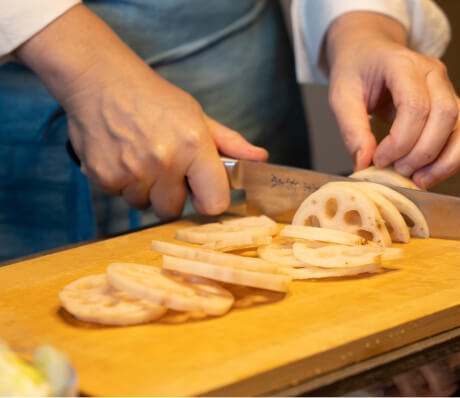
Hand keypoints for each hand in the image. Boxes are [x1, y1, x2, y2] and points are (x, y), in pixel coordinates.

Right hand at [15, 5, 266, 219]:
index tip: (201, 191)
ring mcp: (131, 172)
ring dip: (144, 190)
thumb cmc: (153, 98)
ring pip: (145, 206)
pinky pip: (120, 197)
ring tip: (140, 158)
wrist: (100, 80)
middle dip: (171, 194)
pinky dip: (121, 183)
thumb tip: (260, 158)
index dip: (208, 200)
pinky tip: (122, 157)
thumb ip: (229, 143)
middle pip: (173, 210)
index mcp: (193, 146)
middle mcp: (164, 162)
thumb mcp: (197, 116)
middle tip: (164, 166)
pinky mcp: (103, 177)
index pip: (214, 203)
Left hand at [325, 12, 459, 188]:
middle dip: (420, 154)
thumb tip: (364, 163)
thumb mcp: (341, 96)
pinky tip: (428, 174)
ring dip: (443, 162)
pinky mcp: (453, 105)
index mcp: (403, 64)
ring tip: (417, 180)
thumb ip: (352, 130)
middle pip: (444, 116)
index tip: (378, 160)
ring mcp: (448, 88)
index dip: (399, 141)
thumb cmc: (356, 69)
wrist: (369, 50)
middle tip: (395, 171)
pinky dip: (451, 160)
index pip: (415, 106)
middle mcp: (433, 73)